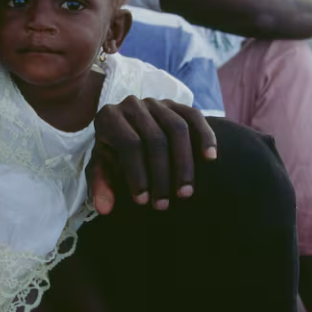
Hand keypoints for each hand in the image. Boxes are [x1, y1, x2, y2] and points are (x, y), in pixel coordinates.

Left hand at [88, 97, 215, 214]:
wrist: (124, 129)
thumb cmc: (112, 153)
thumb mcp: (101, 167)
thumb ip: (100, 185)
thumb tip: (104, 209)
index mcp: (109, 117)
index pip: (129, 144)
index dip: (137, 174)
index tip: (143, 201)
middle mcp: (132, 104)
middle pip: (155, 139)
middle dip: (162, 175)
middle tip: (164, 205)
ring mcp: (156, 102)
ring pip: (178, 129)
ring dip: (184, 164)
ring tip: (185, 193)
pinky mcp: (176, 103)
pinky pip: (195, 116)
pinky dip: (205, 136)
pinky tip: (210, 158)